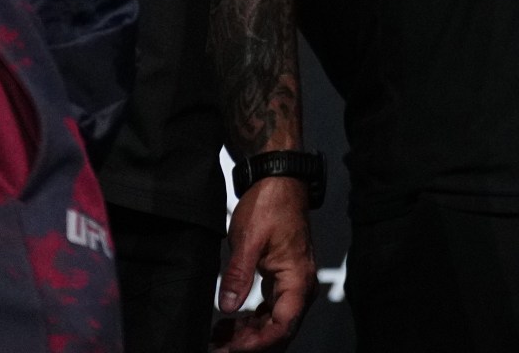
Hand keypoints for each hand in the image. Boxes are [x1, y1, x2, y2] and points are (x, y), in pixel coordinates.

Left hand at [213, 174, 311, 347]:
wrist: (279, 181)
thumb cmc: (271, 205)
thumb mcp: (248, 240)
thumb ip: (239, 275)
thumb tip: (229, 307)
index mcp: (298, 277)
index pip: (284, 324)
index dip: (258, 342)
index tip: (232, 348)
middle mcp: (301, 284)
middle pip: (281, 329)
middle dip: (250, 343)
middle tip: (217, 348)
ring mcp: (292, 282)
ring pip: (275, 322)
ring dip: (249, 335)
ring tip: (217, 339)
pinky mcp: (282, 279)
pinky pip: (271, 310)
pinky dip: (251, 322)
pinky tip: (229, 324)